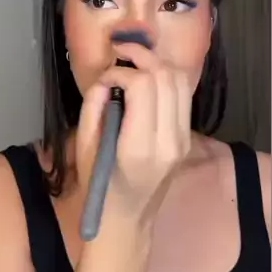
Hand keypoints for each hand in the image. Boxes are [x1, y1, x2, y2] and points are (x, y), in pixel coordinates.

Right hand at [75, 43, 191, 230]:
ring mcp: (183, 140)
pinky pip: (183, 95)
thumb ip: (93, 108)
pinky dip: (166, 78)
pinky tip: (147, 78)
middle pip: (166, 77)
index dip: (121, 72)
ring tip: (134, 61)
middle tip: (120, 53)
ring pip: (181, 81)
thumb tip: (106, 78)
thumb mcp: (84, 148)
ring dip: (157, 64)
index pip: (143, 87)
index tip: (104, 78)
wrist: (127, 218)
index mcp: (140, 148)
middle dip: (142, 57)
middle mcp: (169, 142)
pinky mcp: (187, 137)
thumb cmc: (99, 186)